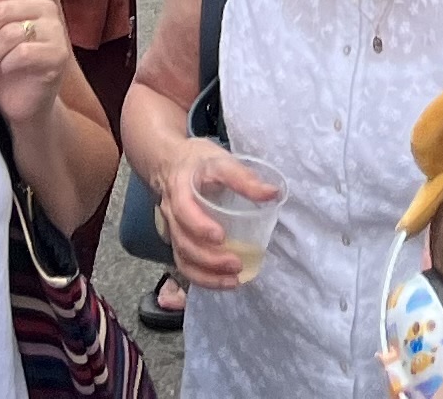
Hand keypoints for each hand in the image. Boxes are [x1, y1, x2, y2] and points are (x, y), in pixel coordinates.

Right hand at [160, 143, 275, 290]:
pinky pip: (185, 265)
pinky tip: (224, 282)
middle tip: (236, 264)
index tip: (221, 236)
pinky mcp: (178, 242)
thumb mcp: (219, 159)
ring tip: (233, 281)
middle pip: (184, 242)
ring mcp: (173, 231)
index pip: (184, 211)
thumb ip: (243, 177)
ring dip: (206, 275)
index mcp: (179, 190)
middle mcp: (172, 214)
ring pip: (182, 259)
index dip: (200, 226)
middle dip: (209, 259)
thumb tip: (273, 193)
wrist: (169, 164)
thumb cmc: (197, 162)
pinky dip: (203, 278)